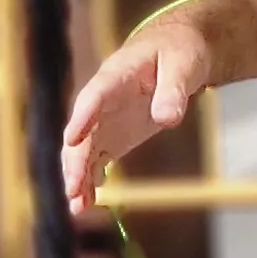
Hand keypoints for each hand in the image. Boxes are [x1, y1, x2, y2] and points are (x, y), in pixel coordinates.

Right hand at [59, 20, 213, 219]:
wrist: (177, 51)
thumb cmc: (179, 51)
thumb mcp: (184, 64)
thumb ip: (174, 90)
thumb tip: (167, 118)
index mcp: (115, 75)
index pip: (93, 97)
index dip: (82, 117)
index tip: (72, 138)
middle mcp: (101, 101)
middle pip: (82, 133)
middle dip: (75, 162)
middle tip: (73, 190)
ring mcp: (104, 120)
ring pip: (83, 151)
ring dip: (78, 177)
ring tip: (78, 207)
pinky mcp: (112, 135)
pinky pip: (96, 160)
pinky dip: (91, 179)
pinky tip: (88, 202)